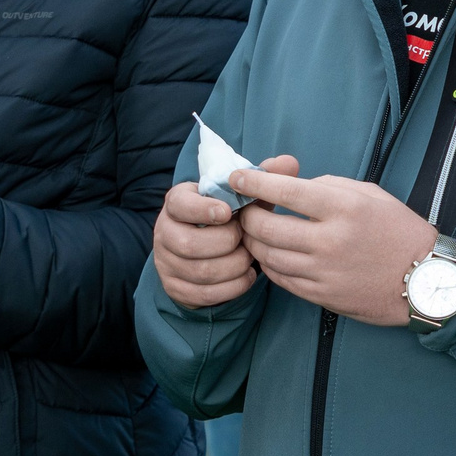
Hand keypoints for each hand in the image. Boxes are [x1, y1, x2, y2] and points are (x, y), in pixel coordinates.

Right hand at [153, 155, 297, 308]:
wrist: (210, 251)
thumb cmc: (228, 217)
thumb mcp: (241, 195)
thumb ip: (263, 177)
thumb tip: (289, 162)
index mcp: (177, 202)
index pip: (180, 204)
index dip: (203, 209)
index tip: (228, 212)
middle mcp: (165, 232)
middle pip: (190, 244)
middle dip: (226, 243)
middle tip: (246, 238)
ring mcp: (167, 262)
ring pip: (200, 271)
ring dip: (234, 265)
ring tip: (250, 257)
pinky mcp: (176, 288)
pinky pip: (205, 294)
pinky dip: (233, 286)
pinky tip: (247, 276)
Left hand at [233, 169, 437, 327]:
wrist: (424, 280)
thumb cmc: (399, 230)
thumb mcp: (371, 194)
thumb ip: (329, 186)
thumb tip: (291, 186)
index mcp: (344, 208)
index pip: (285, 191)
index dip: (254, 182)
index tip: (237, 177)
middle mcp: (330, 240)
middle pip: (266, 227)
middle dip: (246, 215)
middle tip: (244, 208)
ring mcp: (324, 272)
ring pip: (267, 256)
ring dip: (253, 241)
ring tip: (253, 231)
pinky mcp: (321, 295)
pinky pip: (280, 279)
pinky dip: (268, 264)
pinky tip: (270, 253)